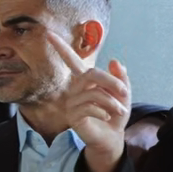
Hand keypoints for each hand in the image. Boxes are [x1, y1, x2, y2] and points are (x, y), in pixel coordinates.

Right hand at [45, 29, 130, 171]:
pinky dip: (104, 111)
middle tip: (124, 92)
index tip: (48, 34)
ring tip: (119, 110)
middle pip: (91, 74)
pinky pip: (89, 107)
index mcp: (85, 81)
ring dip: (112, 102)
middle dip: (111, 82)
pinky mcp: (72, 116)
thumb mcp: (122, 94)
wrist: (112, 138)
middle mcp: (75, 89)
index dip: (60, 47)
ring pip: (94, 93)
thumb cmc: (114, 115)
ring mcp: (72, 103)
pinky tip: (106, 117)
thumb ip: (120, 78)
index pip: (71, 60)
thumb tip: (115, 61)